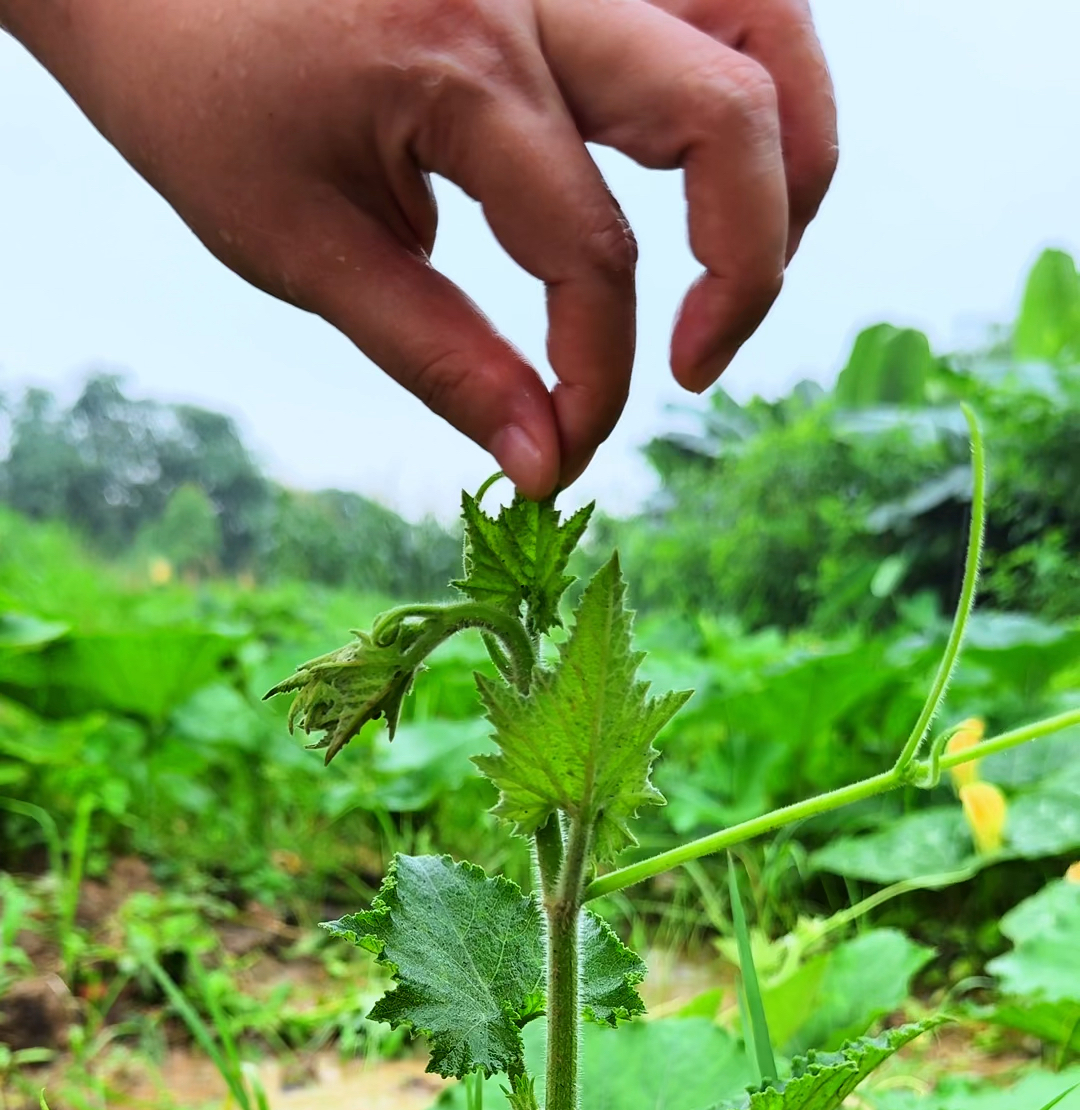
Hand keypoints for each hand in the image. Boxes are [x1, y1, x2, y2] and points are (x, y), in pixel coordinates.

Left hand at [2, 0, 834, 494]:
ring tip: (743, 260)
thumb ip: (442, 359)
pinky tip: (712, 165)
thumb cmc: (198, 96)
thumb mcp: (306, 251)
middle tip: (692, 367)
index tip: (567, 455)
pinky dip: (746, 82)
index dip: (600, 379)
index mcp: (458, 65)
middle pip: (728, 117)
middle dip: (745, 269)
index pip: (593, 254)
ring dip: (788, 155)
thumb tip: (543, 463)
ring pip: (763, 23)